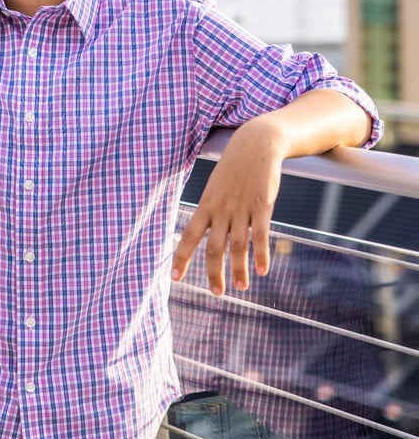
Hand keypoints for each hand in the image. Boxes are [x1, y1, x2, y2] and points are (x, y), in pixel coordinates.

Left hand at [172, 118, 283, 294]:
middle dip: (213, 273)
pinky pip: (261, 234)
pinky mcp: (262, 205)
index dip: (181, 257)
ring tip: (240, 287)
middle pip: (214, 247)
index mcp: (206, 204)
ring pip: (238, 245)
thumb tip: (206, 234)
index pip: (188, 235)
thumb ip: (211, 210)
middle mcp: (221, 209)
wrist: (256, 144)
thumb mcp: (215, 187)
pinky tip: (262, 270)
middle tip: (216, 293)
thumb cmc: (233, 168)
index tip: (175, 278)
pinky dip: (261, 254)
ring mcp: (242, 208)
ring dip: (239, 269)